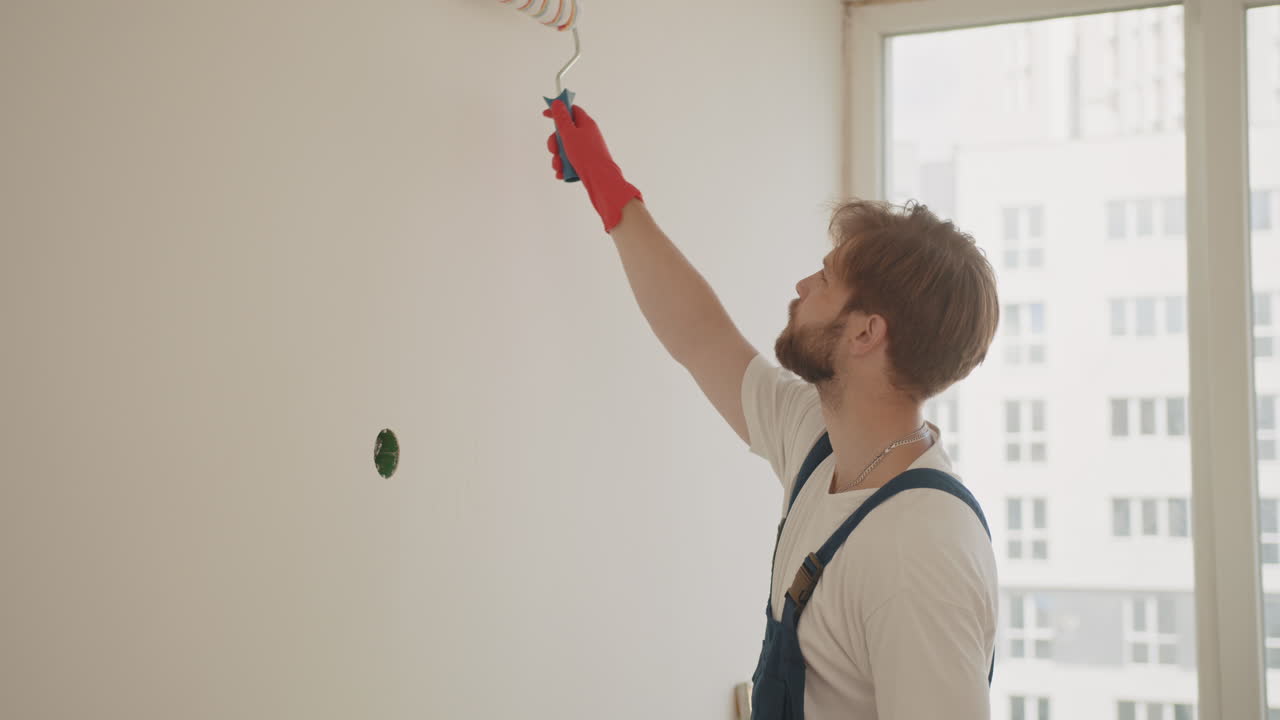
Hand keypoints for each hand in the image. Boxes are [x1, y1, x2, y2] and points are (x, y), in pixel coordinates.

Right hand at [543, 101, 642, 231]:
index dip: (558, 110)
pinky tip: (562, 174)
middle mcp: (587, 136)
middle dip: (555, 142)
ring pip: (565, 149)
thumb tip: (557, 103)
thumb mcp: (570, 134)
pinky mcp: (585, 163)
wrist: (600, 180)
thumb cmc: (587, 156)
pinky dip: (564, 167)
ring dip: (558, 158)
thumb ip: (562, 119)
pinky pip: (570, 162)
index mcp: (586, 124)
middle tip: (554, 150)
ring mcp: (586, 150)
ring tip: (559, 166)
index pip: (571, 110)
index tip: (545, 114)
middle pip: (565, 132)